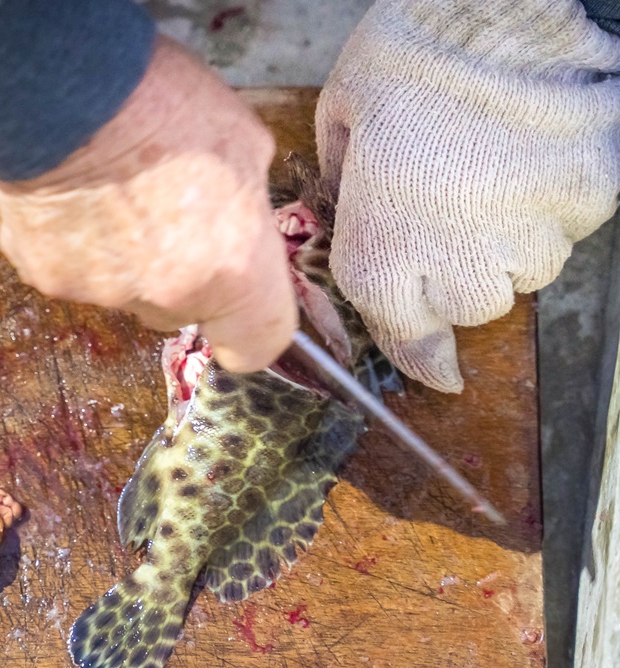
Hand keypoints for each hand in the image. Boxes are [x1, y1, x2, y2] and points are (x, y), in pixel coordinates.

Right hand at [0, 35, 295, 372]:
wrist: (64, 91)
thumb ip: (246, 210)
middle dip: (180, 277)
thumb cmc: (165, 104)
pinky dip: (73, 243)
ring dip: (123, 257)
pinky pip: (69, 271)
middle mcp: (166, 296)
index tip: (241, 305)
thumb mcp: (246, 147)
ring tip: (113, 192)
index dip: (251, 324)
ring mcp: (100, 293)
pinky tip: (74, 195)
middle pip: (181, 314)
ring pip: (122, 291)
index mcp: (232, 269)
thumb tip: (235, 226)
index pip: (258, 344)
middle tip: (167, 214)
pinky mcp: (44, 276)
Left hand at [317, 0, 619, 392]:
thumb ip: (348, 195)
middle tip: (449, 211)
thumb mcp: (340, 128)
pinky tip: (529, 155)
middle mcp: (458, 265)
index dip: (421, 356)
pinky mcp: (589, 203)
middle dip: (459, 274)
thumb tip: (355, 219)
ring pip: (525, 272)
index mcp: (381, 254)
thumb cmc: (406, 59)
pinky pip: (571, 227)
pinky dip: (553, 204)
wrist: (498, 9)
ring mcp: (532, 238)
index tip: (435, 371)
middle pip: (470, 307)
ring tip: (489, 171)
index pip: (406, 340)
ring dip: (507, 241)